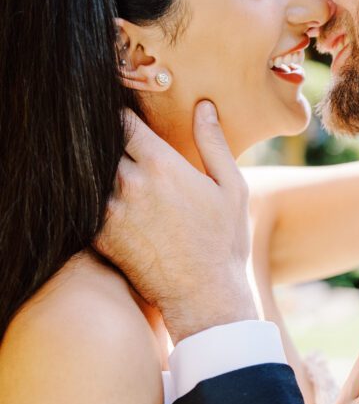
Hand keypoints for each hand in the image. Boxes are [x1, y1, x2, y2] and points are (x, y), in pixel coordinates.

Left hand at [94, 102, 256, 343]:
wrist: (205, 297)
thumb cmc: (224, 242)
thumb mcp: (232, 187)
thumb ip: (214, 143)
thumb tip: (203, 106)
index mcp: (161, 164)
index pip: (121, 120)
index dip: (118, 114)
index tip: (121, 116)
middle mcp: (130, 182)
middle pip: (98, 143)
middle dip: (101, 138)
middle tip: (101, 136)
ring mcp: (111, 210)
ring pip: (86, 173)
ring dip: (90, 167)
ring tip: (93, 164)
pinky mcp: (100, 236)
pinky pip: (81, 205)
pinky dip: (84, 196)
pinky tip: (92, 195)